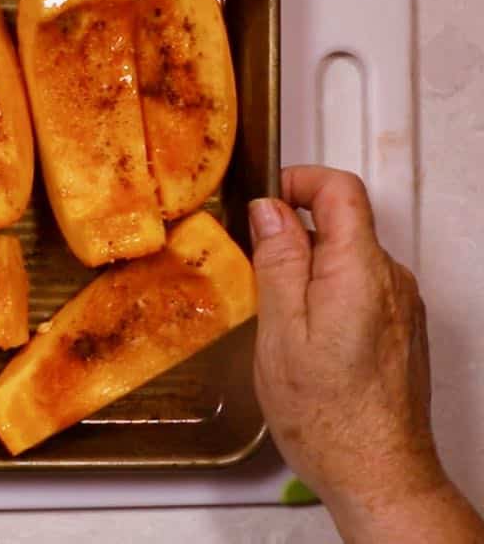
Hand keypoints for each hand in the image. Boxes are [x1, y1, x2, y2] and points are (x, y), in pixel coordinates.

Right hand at [250, 165, 482, 541]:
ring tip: (276, 316)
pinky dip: (325, 295)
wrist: (377, 472)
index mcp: (360, 271)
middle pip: (342, 223)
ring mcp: (401, 305)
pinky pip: (359, 288)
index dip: (299, 181)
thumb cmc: (327, 415)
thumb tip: (269, 210)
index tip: (264, 201)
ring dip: (307, 269)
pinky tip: (303, 337)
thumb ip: (278, 262)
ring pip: (347, 258)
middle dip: (293, 234)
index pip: (340, 189)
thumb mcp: (281, 331)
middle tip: (253, 270)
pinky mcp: (400, 328)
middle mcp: (391, 280)